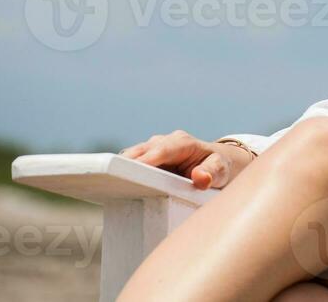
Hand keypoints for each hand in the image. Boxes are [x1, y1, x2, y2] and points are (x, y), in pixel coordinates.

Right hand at [118, 129, 254, 190]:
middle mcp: (165, 142)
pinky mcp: (146, 159)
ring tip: (106, 182)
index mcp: (183, 142)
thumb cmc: (218, 166)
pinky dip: (121, 172)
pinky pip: (130, 164)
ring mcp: (153, 150)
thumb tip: (200, 178)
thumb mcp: (221, 170)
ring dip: (120, 168)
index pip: (162, 150)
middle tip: (110, 178)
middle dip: (126, 163)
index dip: (146, 159)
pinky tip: (111, 184)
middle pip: (142, 151)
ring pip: (132, 156)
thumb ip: (212, 173)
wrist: (216, 164)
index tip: (131, 170)